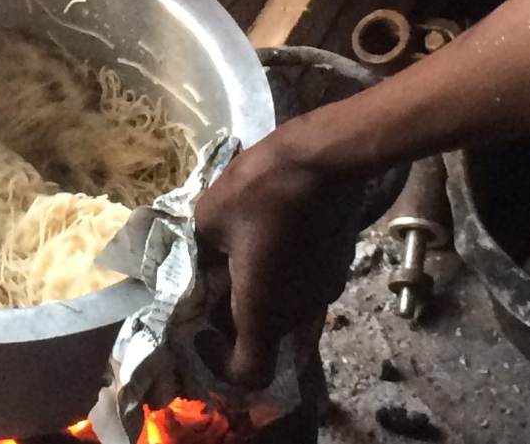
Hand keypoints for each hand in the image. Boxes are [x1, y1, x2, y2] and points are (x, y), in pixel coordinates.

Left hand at [194, 122, 364, 389]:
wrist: (326, 155)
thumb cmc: (260, 190)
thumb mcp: (207, 219)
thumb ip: (194, 253)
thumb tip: (192, 265)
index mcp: (265, 311)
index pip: (250, 374)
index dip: (220, 363)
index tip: (203, 330)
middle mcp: (300, 312)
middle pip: (268, 345)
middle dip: (236, 328)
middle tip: (213, 292)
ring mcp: (325, 290)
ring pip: (287, 317)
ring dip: (261, 304)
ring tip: (237, 265)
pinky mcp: (337, 266)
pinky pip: (304, 291)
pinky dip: (283, 284)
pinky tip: (268, 246)